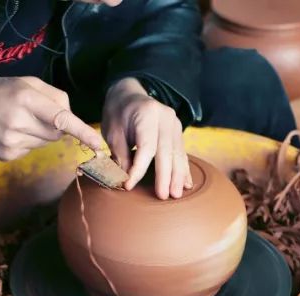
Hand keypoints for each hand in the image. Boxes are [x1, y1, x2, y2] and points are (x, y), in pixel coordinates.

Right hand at [0, 77, 103, 160]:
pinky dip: (27, 142)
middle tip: (33, 113)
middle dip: (54, 125)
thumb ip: (52, 96)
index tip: (97, 143)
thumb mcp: (22, 82)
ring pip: (46, 143)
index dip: (81, 131)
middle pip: (57, 132)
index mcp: (25, 98)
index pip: (61, 118)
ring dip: (40, 133)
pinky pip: (32, 150)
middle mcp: (19, 121)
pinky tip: (10, 132)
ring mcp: (12, 141)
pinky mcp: (8, 155)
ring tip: (17, 121)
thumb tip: (71, 117)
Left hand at [102, 78, 191, 198]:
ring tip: (176, 195)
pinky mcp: (177, 132)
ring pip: (178, 153)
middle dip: (166, 176)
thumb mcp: (112, 132)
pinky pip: (182, 153)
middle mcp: (165, 117)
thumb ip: (120, 153)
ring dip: (178, 176)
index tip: (129, 185)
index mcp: (147, 113)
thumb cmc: (118, 114)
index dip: (139, 168)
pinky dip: (183, 169)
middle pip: (167, 151)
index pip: (146, 146)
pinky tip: (187, 185)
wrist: (129, 95)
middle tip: (164, 196)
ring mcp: (175, 124)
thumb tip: (127, 178)